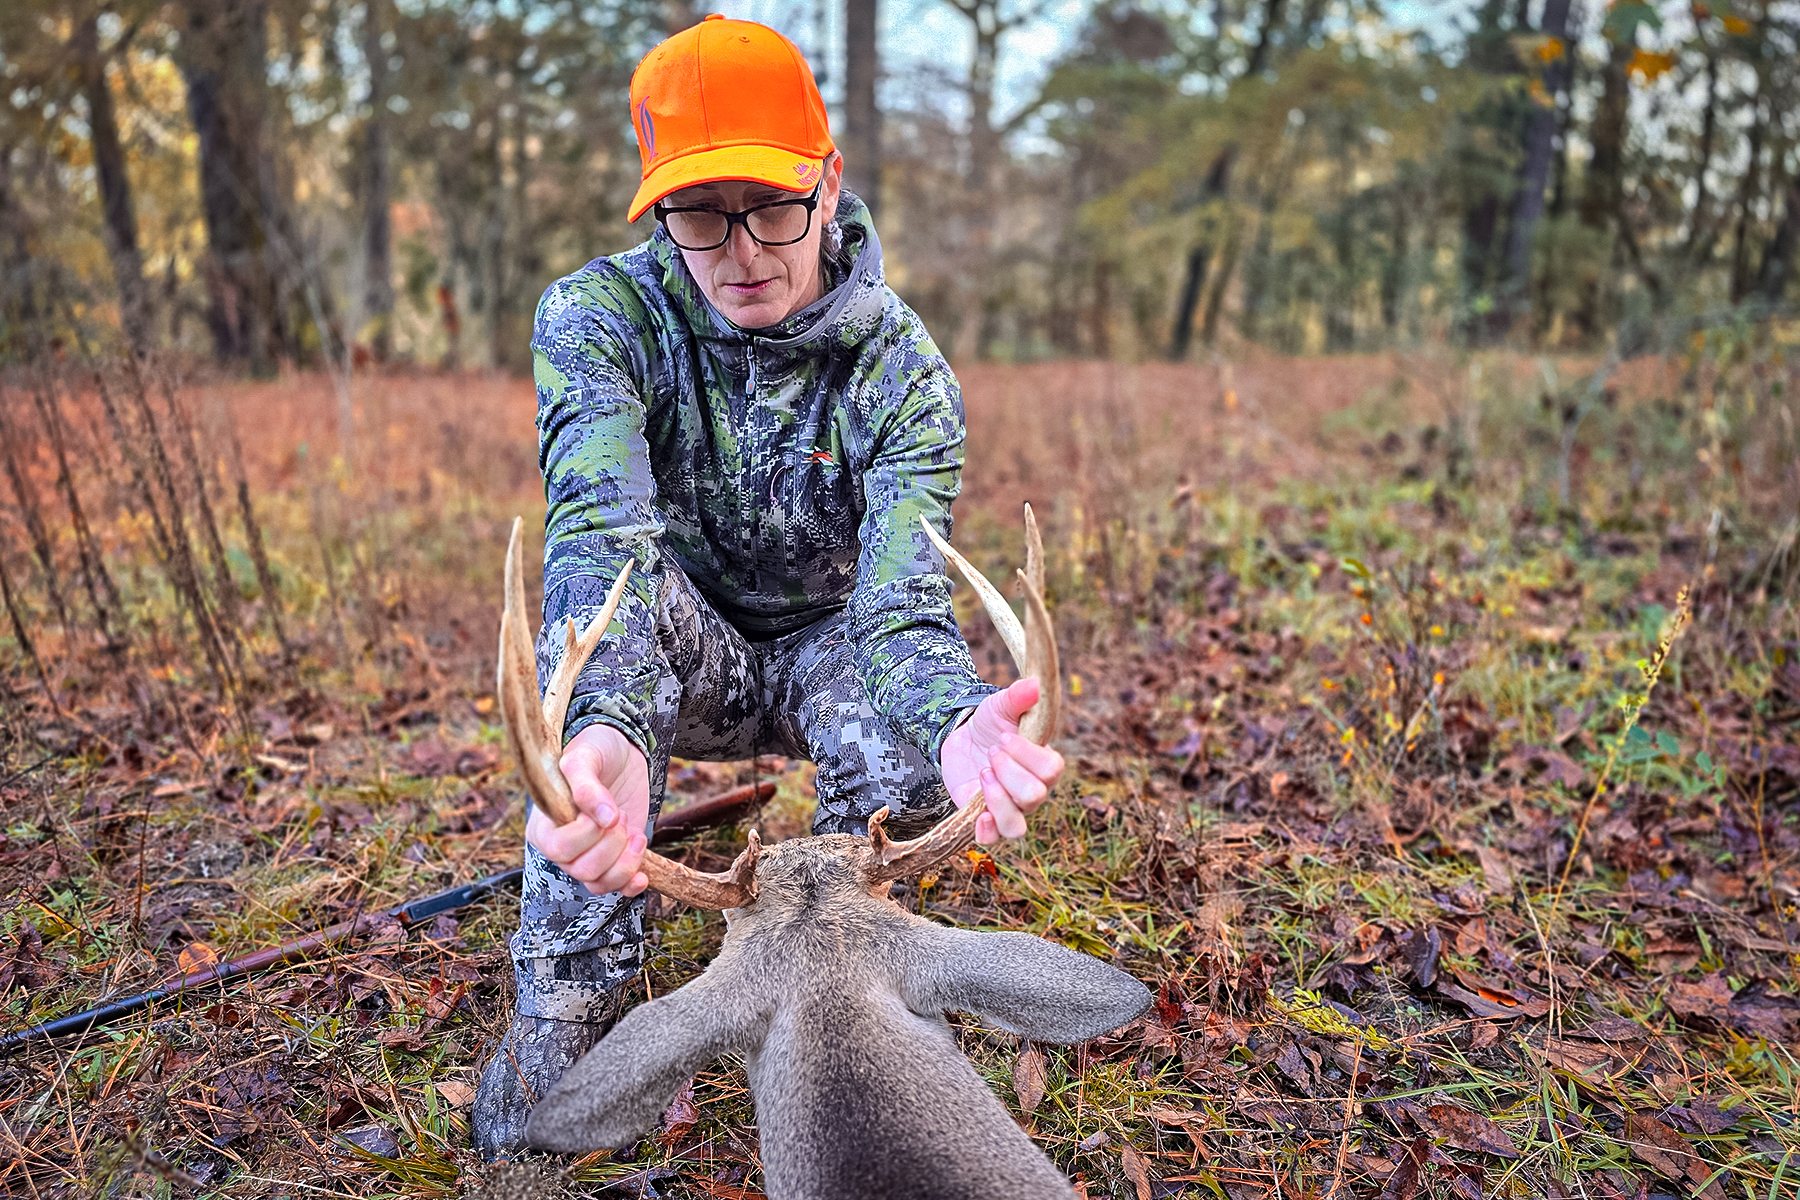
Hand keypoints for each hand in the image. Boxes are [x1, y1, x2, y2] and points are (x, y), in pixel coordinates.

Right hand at [526, 723, 652, 896]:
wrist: (620, 751)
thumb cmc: (594, 750)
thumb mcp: (585, 757)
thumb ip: (587, 786)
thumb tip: (604, 817)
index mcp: (544, 825)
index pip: (559, 848)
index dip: (586, 835)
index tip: (605, 810)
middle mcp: (562, 846)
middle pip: (582, 869)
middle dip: (611, 845)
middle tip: (622, 816)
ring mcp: (588, 854)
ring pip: (600, 883)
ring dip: (625, 862)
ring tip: (636, 834)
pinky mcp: (613, 858)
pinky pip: (615, 887)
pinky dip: (631, 885)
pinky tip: (643, 874)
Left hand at [938, 678, 1064, 844]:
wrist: (965, 739)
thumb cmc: (992, 723)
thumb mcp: (1001, 705)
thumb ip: (1018, 696)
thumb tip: (1035, 684)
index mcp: (1044, 765)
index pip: (1052, 770)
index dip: (1026, 754)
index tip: (1004, 737)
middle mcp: (1032, 792)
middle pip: (1034, 796)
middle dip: (1008, 771)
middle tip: (991, 752)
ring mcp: (1009, 809)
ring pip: (1016, 827)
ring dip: (997, 800)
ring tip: (983, 774)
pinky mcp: (984, 819)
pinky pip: (993, 840)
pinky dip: (986, 831)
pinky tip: (978, 814)